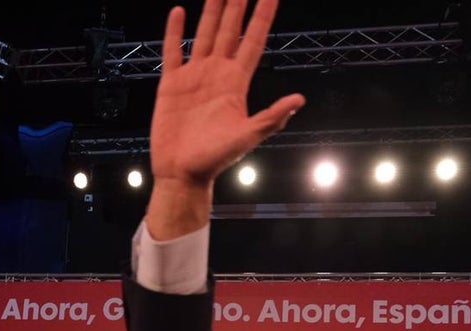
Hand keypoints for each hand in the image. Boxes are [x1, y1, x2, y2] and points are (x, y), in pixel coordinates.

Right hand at [146, 0, 303, 238]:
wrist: (182, 174)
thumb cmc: (214, 160)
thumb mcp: (247, 137)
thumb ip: (271, 117)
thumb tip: (299, 99)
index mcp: (236, 83)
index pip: (253, 41)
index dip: (263, 16)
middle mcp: (216, 75)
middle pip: (230, 31)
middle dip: (237, 5)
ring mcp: (194, 77)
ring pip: (204, 35)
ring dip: (211, 12)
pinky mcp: (172, 85)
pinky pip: (173, 52)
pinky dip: (174, 33)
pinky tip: (178, 13)